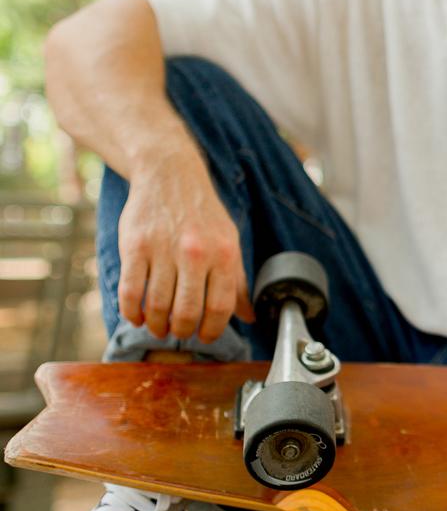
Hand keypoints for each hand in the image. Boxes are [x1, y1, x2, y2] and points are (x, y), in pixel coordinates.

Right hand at [117, 156, 253, 343]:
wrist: (169, 174)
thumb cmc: (202, 215)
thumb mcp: (229, 243)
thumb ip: (238, 282)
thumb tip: (250, 317)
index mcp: (224, 254)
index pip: (220, 308)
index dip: (211, 331)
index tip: (204, 336)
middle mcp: (196, 253)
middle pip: (187, 313)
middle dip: (182, 332)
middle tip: (177, 332)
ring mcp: (163, 249)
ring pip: (158, 306)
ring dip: (156, 326)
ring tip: (157, 326)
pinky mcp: (134, 246)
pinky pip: (131, 292)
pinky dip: (132, 312)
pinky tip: (136, 315)